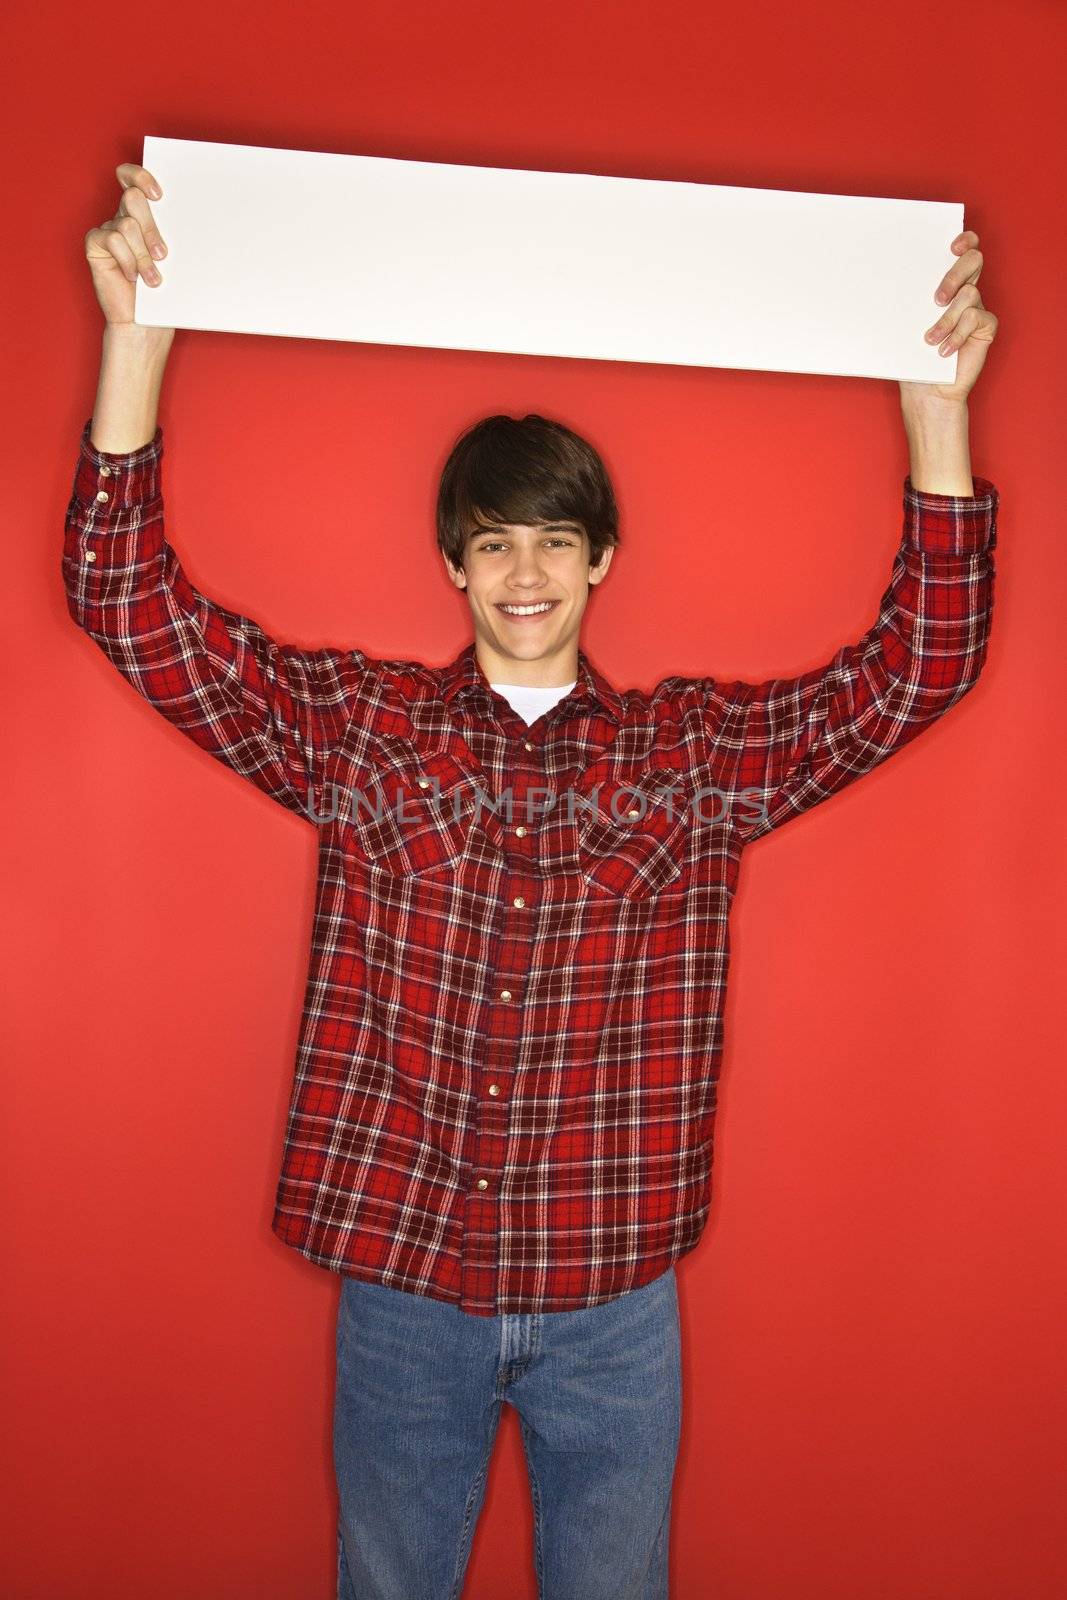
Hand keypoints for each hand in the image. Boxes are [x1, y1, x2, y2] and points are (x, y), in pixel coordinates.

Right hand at [84, 163, 172, 330]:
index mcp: (143, 215)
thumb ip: (175, 235)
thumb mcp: (175, 260)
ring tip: (153, 278)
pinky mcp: (94, 245)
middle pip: (133, 199)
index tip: (159, 195)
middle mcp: (123, 217)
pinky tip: (131, 276)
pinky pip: (112, 239)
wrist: (145, 322)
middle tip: (163, 255)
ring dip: (143, 255)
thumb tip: (195, 216)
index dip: (141, 176)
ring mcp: (107, 229)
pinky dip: (126, 260)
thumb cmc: (163, 292)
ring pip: (127, 224)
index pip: (133, 177)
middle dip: (151, 228)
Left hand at [900, 230, 997, 407]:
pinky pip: (975, 318)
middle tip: (936, 298)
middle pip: (973, 260)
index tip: (951, 245)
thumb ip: (902, 300)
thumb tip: (875, 280)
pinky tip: (944, 351)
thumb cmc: (913, 357)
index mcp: (947, 284)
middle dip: (955, 274)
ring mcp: (976, 308)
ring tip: (929, 339)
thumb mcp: (902, 325)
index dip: (964, 240)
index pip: (963, 249)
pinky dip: (957, 334)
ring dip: (946, 319)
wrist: (927, 391)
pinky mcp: (985, 327)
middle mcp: (964, 291)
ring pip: (970, 293)